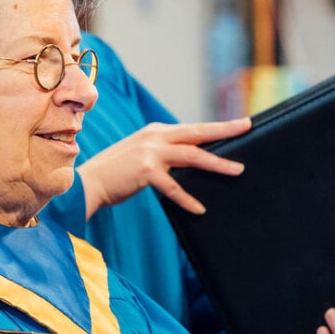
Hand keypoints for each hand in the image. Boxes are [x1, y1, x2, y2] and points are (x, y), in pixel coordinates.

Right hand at [77, 118, 250, 217]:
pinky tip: (200, 209)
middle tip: (247, 126)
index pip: (192, 128)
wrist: (87, 183)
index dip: (215, 127)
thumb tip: (190, 162)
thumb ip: (162, 154)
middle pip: (198, 132)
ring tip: (237, 170)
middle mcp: (155, 137)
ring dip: (217, 163)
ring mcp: (150, 152)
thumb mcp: (140, 155)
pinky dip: (187, 199)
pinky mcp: (146, 171)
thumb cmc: (115, 174)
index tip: (238, 123)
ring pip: (192, 155)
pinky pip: (174, 187)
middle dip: (224, 129)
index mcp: (155, 131)